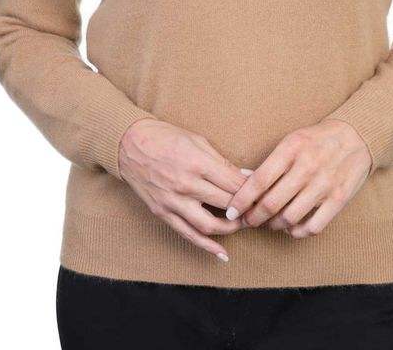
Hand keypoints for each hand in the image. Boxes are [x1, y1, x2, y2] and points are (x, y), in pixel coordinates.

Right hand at [119, 119, 247, 260]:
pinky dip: (206, 247)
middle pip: (226, 204)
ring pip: (209, 225)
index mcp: (197, 163)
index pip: (233, 184)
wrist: (130, 144)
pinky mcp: (162, 212)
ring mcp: (173, 201)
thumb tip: (246, 177)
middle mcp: (186, 184)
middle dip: (246, 210)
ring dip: (230, 230)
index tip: (263, 193)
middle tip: (258, 211)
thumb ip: (222, 162)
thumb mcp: (197, 141)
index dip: (252, 191)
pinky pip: (187, 234)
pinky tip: (222, 254)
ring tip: (242, 225)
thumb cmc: (166, 137)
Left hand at [225, 120, 371, 237]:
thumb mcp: (291, 141)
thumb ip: (269, 163)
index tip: (232, 211)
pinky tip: (291, 227)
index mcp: (291, 149)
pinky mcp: (339, 199)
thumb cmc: (316, 140)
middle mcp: (308, 166)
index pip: (259, 180)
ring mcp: (325, 184)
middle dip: (254, 217)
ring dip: (274, 226)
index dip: (242, 200)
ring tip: (269, 223)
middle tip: (248, 221)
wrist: (356, 136)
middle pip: (271, 203)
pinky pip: (313, 227)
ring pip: (290, 218)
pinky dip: (298, 232)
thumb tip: (241, 181)